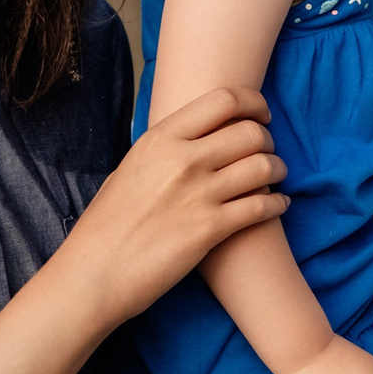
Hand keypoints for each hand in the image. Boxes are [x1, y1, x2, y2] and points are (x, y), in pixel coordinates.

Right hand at [59, 87, 286, 324]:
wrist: (94, 273)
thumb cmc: (105, 226)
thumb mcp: (129, 170)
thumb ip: (163, 151)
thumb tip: (190, 140)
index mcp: (159, 140)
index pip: (223, 100)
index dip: (253, 103)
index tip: (260, 114)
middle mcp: (182, 160)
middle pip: (250, 132)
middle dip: (268, 140)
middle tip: (268, 150)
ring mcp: (198, 194)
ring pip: (263, 166)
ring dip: (278, 169)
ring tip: (277, 176)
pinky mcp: (211, 229)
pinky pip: (262, 206)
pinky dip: (278, 203)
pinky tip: (278, 205)